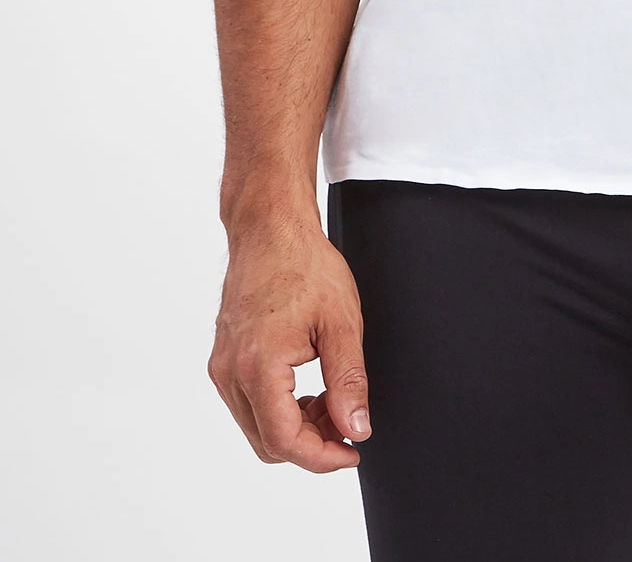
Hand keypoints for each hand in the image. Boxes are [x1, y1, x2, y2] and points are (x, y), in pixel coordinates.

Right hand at [209, 211, 370, 471]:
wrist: (270, 228)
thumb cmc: (305, 264)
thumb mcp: (342, 322)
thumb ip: (348, 381)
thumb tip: (356, 429)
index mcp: (258, 364)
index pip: (285, 440)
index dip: (322, 457)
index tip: (353, 450)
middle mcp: (230, 372)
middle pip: (268, 442)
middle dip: (312, 443)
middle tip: (348, 422)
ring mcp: (221, 366)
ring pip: (257, 428)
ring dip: (296, 428)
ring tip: (332, 400)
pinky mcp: (222, 359)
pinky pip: (248, 406)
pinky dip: (279, 410)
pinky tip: (308, 389)